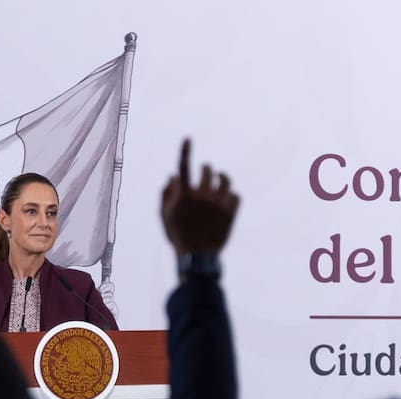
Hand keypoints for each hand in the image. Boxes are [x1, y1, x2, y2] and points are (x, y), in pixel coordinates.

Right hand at [160, 139, 239, 256]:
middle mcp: (203, 196)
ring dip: (222, 177)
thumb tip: (172, 175)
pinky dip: (231, 195)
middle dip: (207, 168)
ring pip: (225, 180)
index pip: (184, 167)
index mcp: (185, 196)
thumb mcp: (165, 216)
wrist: (197, 257)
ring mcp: (218, 204)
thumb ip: (166, 194)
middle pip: (208, 171)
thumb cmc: (178, 236)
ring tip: (221, 177)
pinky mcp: (230, 213)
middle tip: (207, 169)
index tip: (188, 138)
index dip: (185, 151)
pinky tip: (227, 198)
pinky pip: (235, 195)